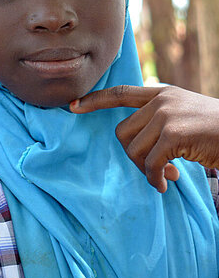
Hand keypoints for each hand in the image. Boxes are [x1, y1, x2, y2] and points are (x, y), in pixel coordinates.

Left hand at [70, 85, 218, 192]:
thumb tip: (136, 148)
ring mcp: (167, 115)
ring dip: (147, 170)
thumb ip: (159, 121)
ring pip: (134, 150)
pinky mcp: (174, 134)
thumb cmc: (216, 129)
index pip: (119, 93)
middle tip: (155, 170)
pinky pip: (150, 163)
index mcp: (160, 94)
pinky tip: (167, 184)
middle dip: (133, 156)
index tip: (72, 106)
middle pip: (122, 133)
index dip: (94, 100)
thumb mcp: (184, 114)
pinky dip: (155, 179)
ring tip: (166, 176)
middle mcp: (160, 100)